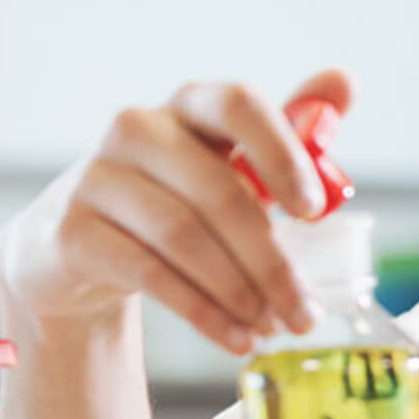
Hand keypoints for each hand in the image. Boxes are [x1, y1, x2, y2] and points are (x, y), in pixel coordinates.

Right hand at [0, 69, 353, 353]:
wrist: (81, 250)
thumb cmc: (177, 200)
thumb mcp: (232, 168)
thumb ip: (290, 134)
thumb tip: (345, 80)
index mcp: (189, 107)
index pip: (237, 103)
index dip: (280, 153)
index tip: (313, 210)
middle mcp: (137, 130)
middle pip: (218, 192)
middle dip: (271, 261)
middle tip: (306, 313)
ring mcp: (97, 179)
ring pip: (183, 237)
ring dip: (238, 292)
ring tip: (272, 329)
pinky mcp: (73, 233)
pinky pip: (149, 274)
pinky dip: (202, 313)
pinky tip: (234, 338)